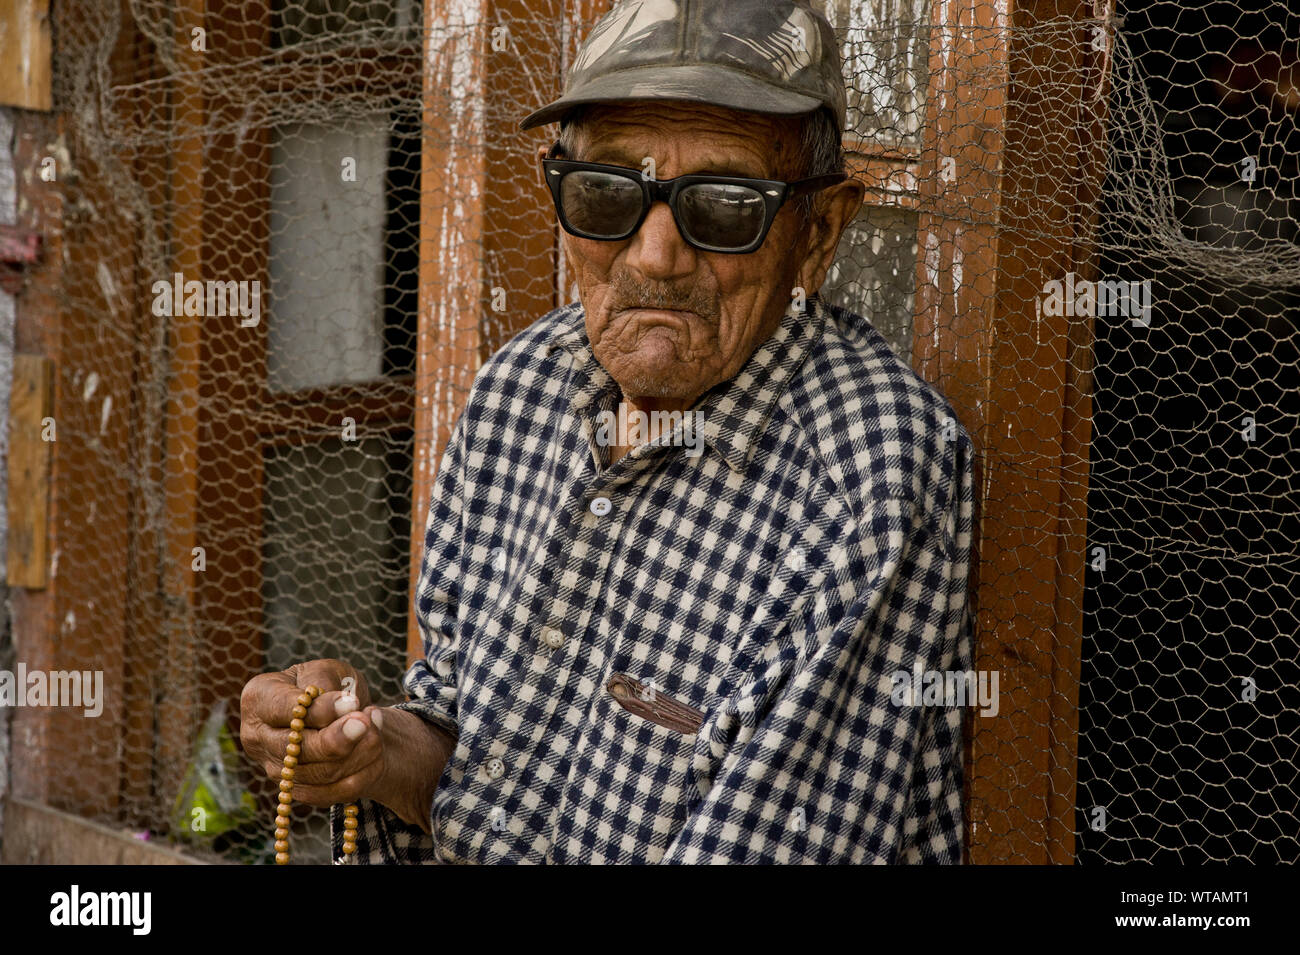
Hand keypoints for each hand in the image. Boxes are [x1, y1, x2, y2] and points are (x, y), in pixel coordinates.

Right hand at [239, 659, 385, 807]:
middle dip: (337, 738)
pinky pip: (334, 791)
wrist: (341, 713)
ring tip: (375, 725)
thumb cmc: (328, 684)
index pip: (283, 709)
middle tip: (365, 722)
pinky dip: (362, 770)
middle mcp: (259, 738)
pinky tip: (376, 747)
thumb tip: (345, 707)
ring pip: (320, 772)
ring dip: (358, 751)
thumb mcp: (326, 671)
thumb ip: (326, 684)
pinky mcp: (300, 791)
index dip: (319, 709)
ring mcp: (277, 769)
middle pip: (295, 750)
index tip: (352, 703)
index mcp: (258, 699)